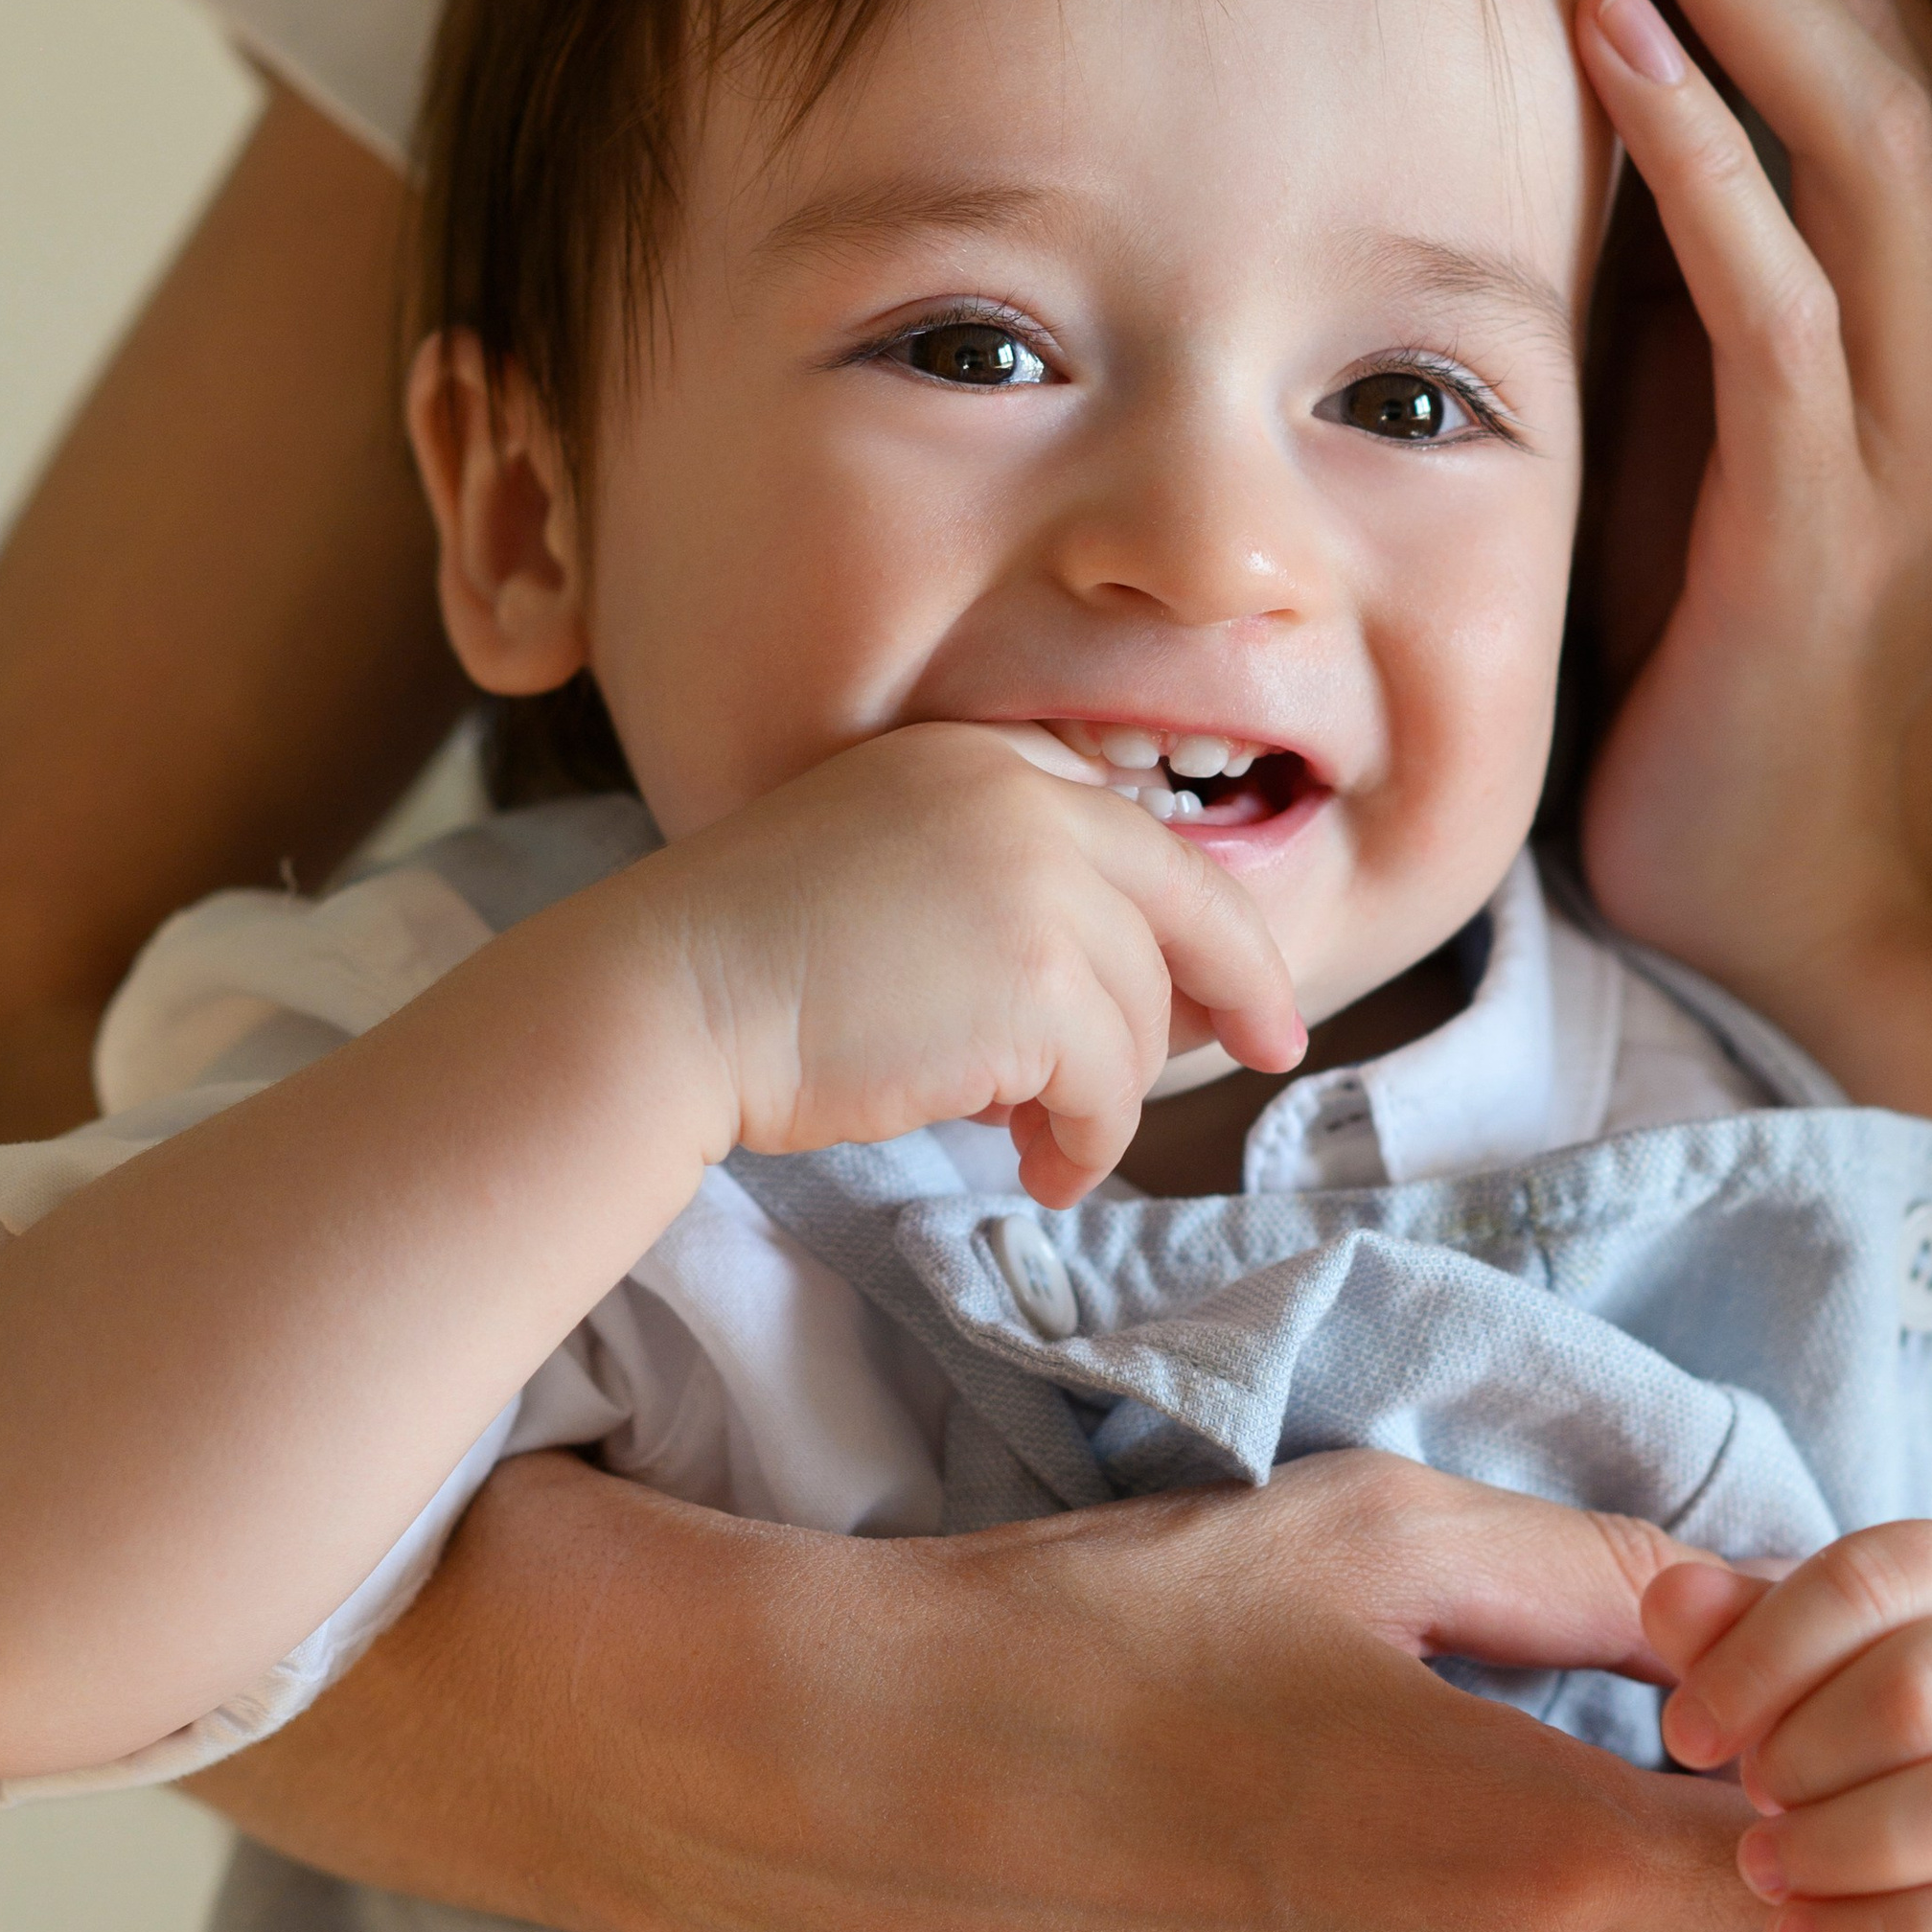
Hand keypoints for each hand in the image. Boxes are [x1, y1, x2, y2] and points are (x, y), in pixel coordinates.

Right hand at [208, 1447, 1831, 1931]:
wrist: (859, 1777)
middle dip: (1717, 1926)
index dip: (1765, 1802)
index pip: (1774, 1862)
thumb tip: (1757, 1614)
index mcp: (1531, 1838)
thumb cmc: (1109, 1630)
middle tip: (1637, 1850)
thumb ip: (1593, 1572)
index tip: (1715, 1763)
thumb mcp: (1365, 1533)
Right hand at [639, 721, 1304, 1201]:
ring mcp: (1040, 888)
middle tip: (1264, 1054)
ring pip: (1145, 1016)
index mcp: (985, 762)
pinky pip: (1113, 1086)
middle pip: (1185, 910)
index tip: (1250, 984)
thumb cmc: (751, 961)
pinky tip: (1044, 1169)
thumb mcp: (890, 872)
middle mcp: (1028, 802)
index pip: (1139, 837)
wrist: (668, 998)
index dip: (1207, 917)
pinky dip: (1091, 1141)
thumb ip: (1003, 895)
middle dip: (1233, 994)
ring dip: (1110, 1096)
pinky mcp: (1040, 987)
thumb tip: (1125, 999)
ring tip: (1047, 1143)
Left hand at [1461, 0, 1931, 1029]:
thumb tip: (1534, 69)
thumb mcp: (1687, 396)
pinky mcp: (1841, 508)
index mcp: (1928, 257)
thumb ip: (1665, 242)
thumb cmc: (1713, 641)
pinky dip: (1705, 145)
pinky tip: (1605, 31)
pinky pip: (1786, 289)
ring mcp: (1919, 401)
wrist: (1799, 880)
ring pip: (1846, 101)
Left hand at [1649, 1525, 1931, 1931]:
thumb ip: (1744, 1627)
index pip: (1872, 1577)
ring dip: (1840, 1847)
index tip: (1684, 1733)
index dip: (1758, 1655)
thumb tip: (1664, 1600)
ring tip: (1762, 1871)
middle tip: (1746, 1800)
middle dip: (1804, 1754)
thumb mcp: (1827, 1662)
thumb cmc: (1907, 1729)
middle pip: (1923, 1687)